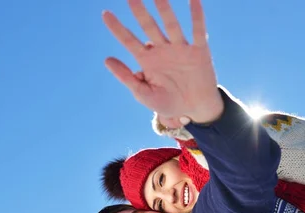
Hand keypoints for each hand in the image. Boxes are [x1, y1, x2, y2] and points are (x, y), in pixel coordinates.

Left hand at [102, 0, 223, 123]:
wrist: (195, 110)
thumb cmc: (168, 103)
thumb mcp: (144, 94)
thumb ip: (126, 78)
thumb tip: (107, 60)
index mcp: (147, 60)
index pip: (129, 40)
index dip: (117, 28)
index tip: (105, 14)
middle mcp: (162, 50)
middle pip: (149, 27)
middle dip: (140, 12)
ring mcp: (180, 48)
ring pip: (171, 25)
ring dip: (164, 9)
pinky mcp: (199, 51)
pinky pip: (198, 31)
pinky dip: (197, 15)